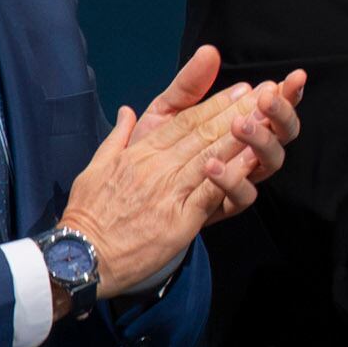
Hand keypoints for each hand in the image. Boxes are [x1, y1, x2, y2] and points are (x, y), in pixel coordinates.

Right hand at [62, 46, 286, 294]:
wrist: (81, 256)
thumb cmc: (87, 214)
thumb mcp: (95, 168)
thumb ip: (117, 138)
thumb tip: (127, 111)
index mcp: (138, 154)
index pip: (182, 123)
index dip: (213, 104)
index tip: (238, 90)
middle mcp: (155, 167)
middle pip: (202, 134)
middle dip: (235, 112)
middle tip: (264, 94)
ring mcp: (168, 192)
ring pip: (209, 157)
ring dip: (241, 136)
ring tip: (265, 118)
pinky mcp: (179, 220)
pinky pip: (210, 193)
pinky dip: (231, 175)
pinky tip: (251, 160)